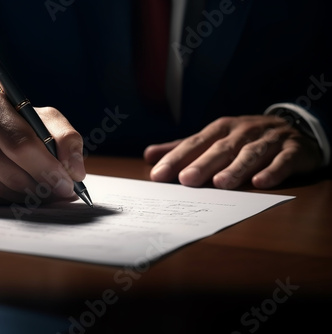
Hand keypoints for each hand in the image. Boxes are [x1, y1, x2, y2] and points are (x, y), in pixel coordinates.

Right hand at [0, 90, 84, 204]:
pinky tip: (25, 191)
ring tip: (46, 189)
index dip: (48, 167)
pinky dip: (15, 200)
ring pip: (5, 189)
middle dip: (43, 186)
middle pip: (13, 172)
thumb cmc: (20, 124)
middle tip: (62, 192)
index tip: (68, 183)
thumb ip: (67, 139)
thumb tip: (75, 172)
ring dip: (31, 195)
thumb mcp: (45, 119)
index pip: (22, 144)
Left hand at [144, 115, 322, 188]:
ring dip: (236, 168)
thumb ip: (183, 148)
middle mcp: (243, 132)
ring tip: (221, 183)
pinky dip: (273, 171)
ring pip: (251, 154)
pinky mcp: (293, 151)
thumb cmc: (244, 138)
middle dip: (202, 164)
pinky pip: (283, 161)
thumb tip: (149, 155)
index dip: (176, 158)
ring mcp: (269, 140)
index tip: (158, 174)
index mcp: (221, 129)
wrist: (293, 130)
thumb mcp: (213, 139)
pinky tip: (260, 183)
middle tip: (186, 180)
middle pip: (220, 149)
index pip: (194, 144)